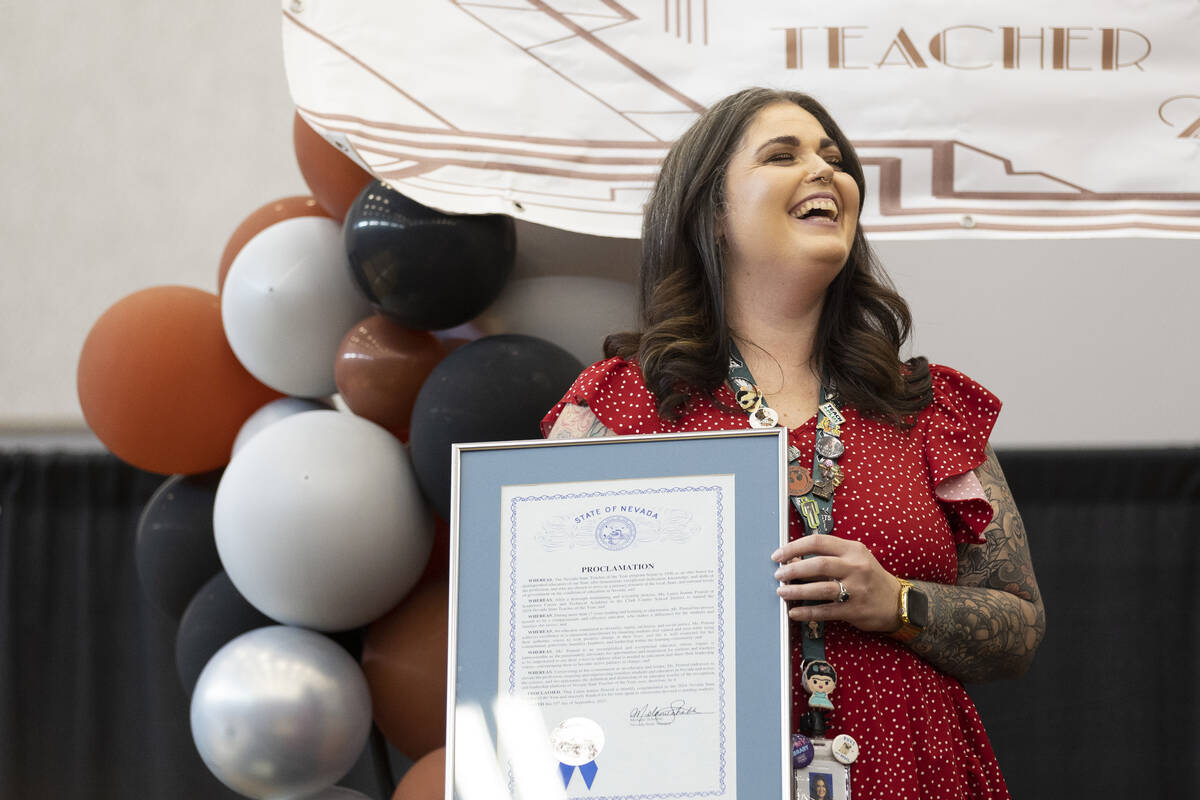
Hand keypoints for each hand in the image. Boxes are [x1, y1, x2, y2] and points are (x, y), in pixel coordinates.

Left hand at [771, 536, 901, 632]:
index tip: (778, 555)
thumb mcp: (854, 559)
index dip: (794, 547)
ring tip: (782, 592)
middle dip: (793, 569)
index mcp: (852, 549)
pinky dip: (808, 612)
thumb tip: (792, 559)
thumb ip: (827, 557)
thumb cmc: (869, 577)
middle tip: (779, 574)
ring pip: (821, 588)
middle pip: (818, 564)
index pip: (818, 541)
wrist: (898, 602)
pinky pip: (826, 611)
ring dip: (797, 591)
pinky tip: (794, 612)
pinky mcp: (855, 610)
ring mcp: (856, 589)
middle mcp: (855, 567)